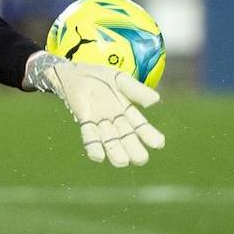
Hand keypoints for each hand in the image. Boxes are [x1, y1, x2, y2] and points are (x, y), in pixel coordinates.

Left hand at [25, 51, 164, 166]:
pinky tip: (98, 156)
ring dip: (115, 151)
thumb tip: (156, 100)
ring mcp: (99, 121)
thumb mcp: (120, 80)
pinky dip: (93, 145)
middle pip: (126, 137)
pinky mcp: (84, 120)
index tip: (159, 143)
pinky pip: (89, 135)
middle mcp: (114, 120)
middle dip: (133, 148)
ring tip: (122, 162)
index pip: (140, 126)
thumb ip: (136, 90)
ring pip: (109, 140)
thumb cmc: (99, 76)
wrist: (75, 71)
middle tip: (141, 159)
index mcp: (127, 110)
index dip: (149, 135)